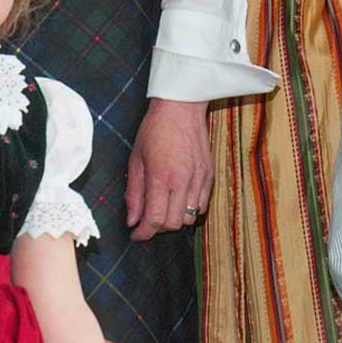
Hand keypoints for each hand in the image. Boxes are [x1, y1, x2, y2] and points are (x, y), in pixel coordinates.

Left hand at [127, 98, 211, 239]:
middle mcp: (183, 181)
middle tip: (147, 220)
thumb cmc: (155, 130)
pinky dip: (189, 209)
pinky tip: (179, 199)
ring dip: (175, 219)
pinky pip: (202, 205)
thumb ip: (134, 193)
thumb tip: (132, 220)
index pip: (155, 220)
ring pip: (189, 218)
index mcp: (161, 177)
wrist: (181, 108)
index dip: (143, 233)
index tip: (136, 235)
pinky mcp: (209, 175)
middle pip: (173, 224)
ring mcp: (199, 179)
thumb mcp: (136, 159)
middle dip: (158, 228)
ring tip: (164, 208)